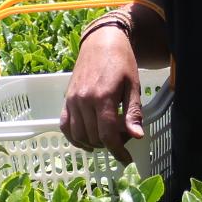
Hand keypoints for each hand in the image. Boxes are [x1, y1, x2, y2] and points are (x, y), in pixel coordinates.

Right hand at [61, 27, 141, 161]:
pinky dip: (74, 138)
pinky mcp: (66, 99)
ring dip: (93, 143)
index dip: (118, 151)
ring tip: (107, 138)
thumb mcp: (133, 86)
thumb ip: (133, 112)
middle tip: (123, 139)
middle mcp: (84, 100)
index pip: (108, 134)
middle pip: (94, 137)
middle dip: (110, 145)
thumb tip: (136, 136)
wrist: (101, 42)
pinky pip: (65, 126)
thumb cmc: (121, 62)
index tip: (126, 160)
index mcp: (103, 97)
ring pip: (79, 135)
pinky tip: (87, 141)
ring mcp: (72, 100)